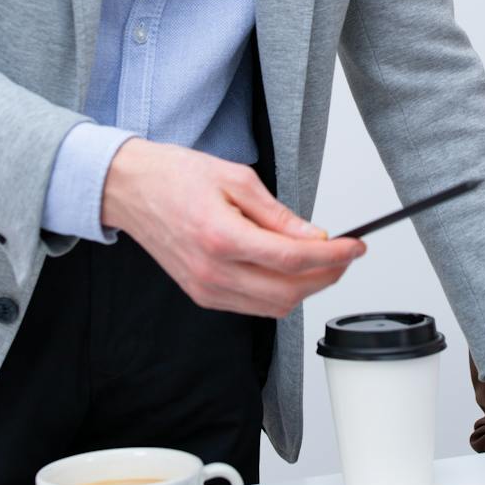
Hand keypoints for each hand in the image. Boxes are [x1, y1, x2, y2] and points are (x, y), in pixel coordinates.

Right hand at [101, 139, 364, 318]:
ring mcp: (206, 289)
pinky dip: (279, 292)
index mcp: (221, 237)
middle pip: (289, 292)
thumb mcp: (236, 178)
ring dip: (305, 288)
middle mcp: (213, 272)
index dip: (333, 256)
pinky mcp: (203, 295)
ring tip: (318, 260)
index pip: (293, 259)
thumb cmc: (174, 177)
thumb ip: (278, 214)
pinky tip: (286, 269)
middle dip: (327, 276)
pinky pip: (253, 306)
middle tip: (343, 254)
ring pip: (274, 307)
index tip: (354, 246)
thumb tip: (313, 237)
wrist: (129, 190)